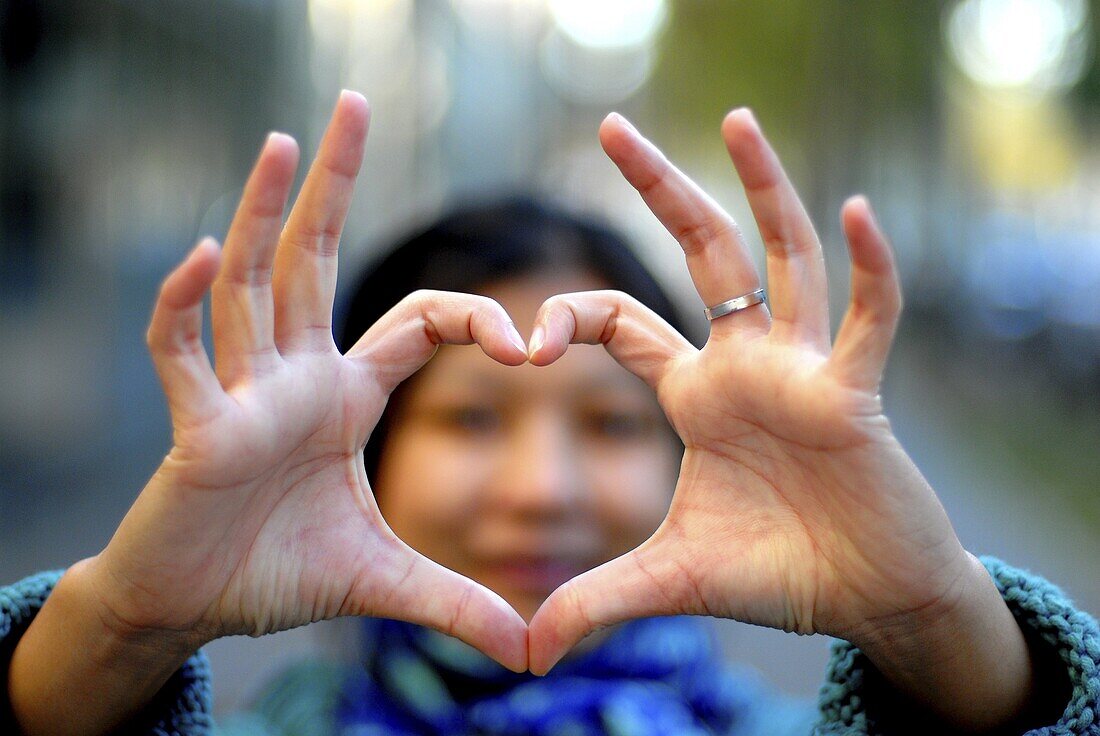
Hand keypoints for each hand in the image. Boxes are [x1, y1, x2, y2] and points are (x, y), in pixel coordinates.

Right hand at [88, 91, 527, 668]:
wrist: (193, 605)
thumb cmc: (276, 572)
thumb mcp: (384, 580)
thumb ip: (455, 602)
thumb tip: (532, 652)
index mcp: (346, 395)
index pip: (416, 323)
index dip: (474, 319)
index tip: (530, 342)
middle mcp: (295, 377)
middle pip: (315, 263)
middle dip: (333, 186)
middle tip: (352, 108)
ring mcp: (241, 394)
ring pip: (253, 288)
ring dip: (263, 214)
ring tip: (282, 143)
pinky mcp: (194, 429)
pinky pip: (184, 356)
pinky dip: (188, 307)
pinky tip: (203, 254)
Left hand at [526, 111, 1047, 729]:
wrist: (866, 599)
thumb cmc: (777, 573)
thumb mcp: (670, 579)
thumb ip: (596, 601)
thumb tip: (523, 653)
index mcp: (694, 391)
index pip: (620, 322)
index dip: (566, 317)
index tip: (518, 342)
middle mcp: (745, 362)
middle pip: (700, 253)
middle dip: (658, 189)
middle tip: (611, 127)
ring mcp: (804, 368)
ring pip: (783, 259)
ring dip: (762, 190)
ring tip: (734, 120)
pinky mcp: (858, 393)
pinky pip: (870, 318)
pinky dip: (870, 267)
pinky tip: (857, 210)